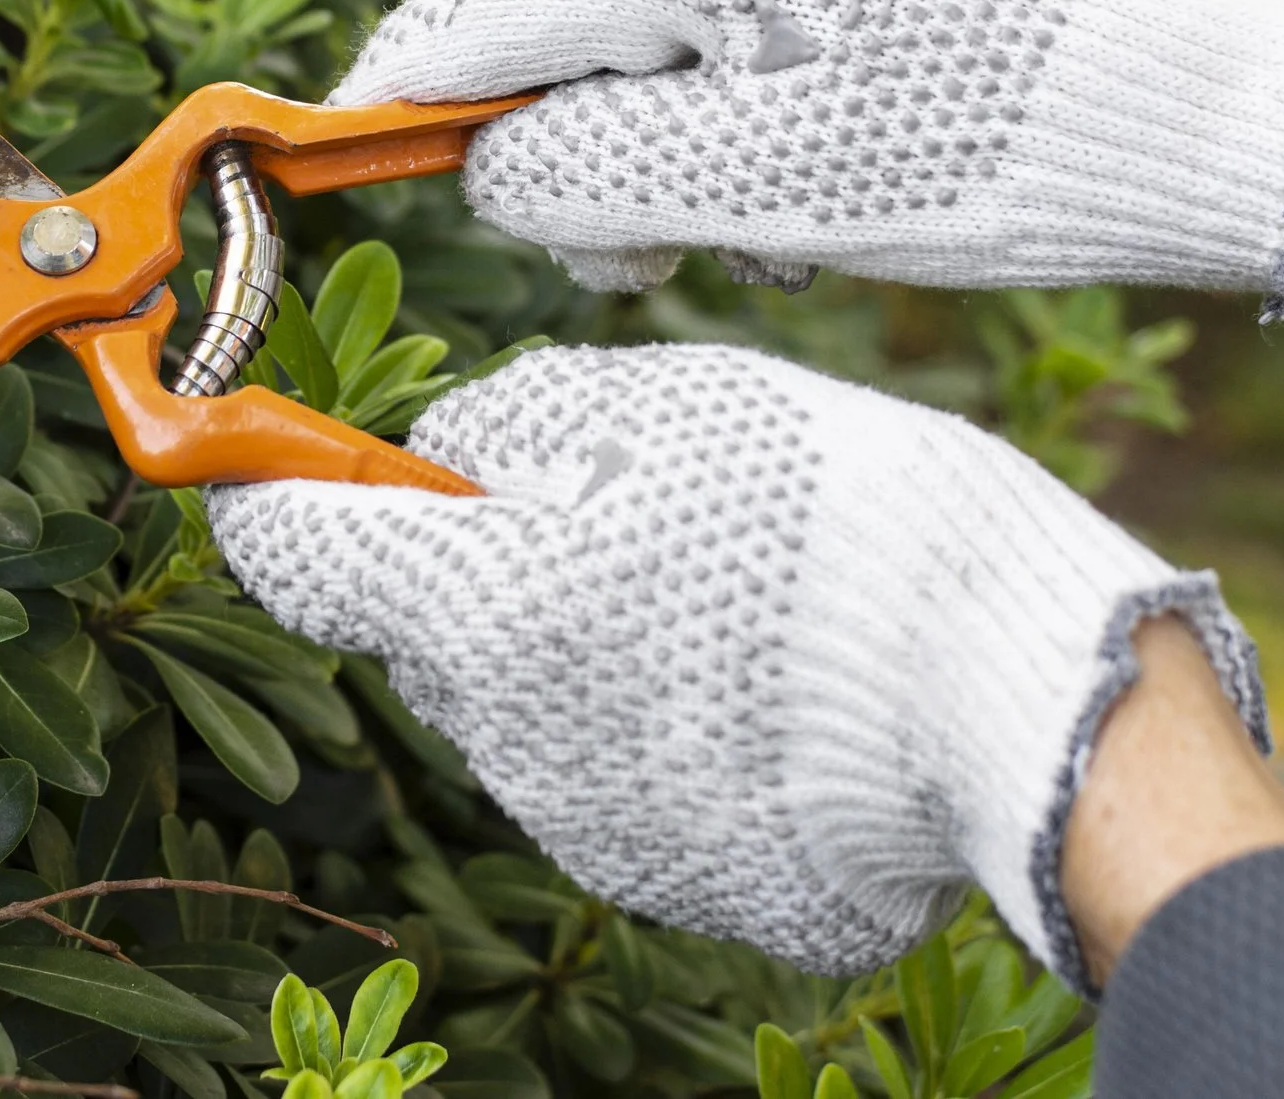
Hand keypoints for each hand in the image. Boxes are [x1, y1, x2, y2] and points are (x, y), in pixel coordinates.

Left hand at [206, 342, 1268, 990]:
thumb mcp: (667, 402)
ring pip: (517, 707)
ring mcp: (580, 825)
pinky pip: (606, 781)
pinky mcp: (659, 880)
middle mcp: (504, 735)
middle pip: (422, 632)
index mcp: (485, 604)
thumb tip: (440, 457)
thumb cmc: (843, 516)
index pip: (288, 553)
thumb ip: (513, 421)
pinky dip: (646, 729)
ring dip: (568, 647)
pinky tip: (752, 687)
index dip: (267, 492)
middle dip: (474, 568)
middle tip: (605, 511)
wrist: (1016, 699)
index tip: (273, 462)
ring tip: (720, 598)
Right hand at [334, 0, 1283, 318]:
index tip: (322, 140)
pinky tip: (763, 189)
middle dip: (549, 140)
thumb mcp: (760, 184)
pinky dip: (696, 119)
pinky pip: (701, 31)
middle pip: (557, 9)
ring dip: (631, 143)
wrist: (1177, 128)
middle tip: (611, 258)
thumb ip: (584, 170)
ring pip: (626, 31)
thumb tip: (480, 169)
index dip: (406, 79)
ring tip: (711, 239)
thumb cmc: (981, 156)